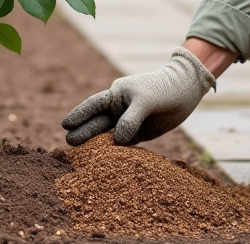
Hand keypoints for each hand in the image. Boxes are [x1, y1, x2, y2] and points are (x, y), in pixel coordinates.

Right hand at [61, 47, 215, 145]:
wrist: (185, 90)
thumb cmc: (163, 88)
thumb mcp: (145, 101)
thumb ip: (130, 119)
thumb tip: (117, 141)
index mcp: (116, 95)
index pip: (93, 106)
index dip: (79, 115)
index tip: (65, 125)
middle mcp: (119, 108)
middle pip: (97, 122)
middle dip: (84, 132)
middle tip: (68, 144)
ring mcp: (129, 121)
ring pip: (109, 135)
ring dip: (98, 144)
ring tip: (82, 156)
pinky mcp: (140, 133)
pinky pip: (124, 144)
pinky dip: (116, 152)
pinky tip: (106, 162)